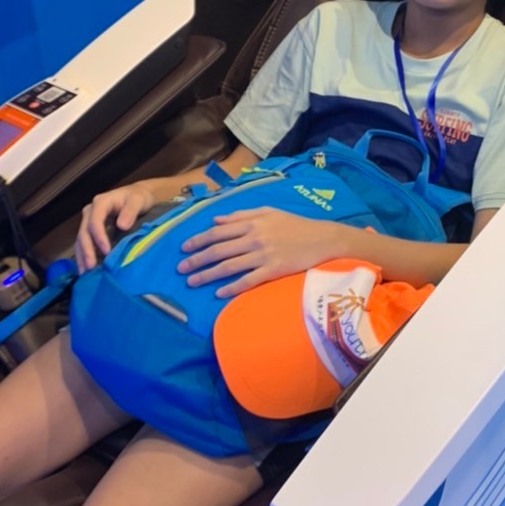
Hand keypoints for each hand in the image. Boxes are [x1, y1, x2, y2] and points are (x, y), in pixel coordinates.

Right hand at [75, 182, 156, 270]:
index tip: (106, 251)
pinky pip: (84, 244)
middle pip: (84, 232)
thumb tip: (122, 226)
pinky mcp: (91, 231)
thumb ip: (130, 211)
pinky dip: (84, 256)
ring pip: (81, 239)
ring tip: (85, 273)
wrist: (137, 196)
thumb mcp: (138, 200)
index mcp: (101, 203)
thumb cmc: (138, 198)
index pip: (95, 221)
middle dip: (87, 250)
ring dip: (82, 256)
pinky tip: (85, 270)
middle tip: (90, 267)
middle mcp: (91, 212)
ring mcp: (89, 221)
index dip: (98, 236)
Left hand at [177, 208, 344, 297]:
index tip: (183, 248)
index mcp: (252, 222)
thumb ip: (241, 215)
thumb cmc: (296, 225)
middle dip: (197, 259)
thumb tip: (216, 220)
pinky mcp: (274, 270)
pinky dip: (232, 287)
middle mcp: (255, 238)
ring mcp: (264, 255)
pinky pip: (248, 280)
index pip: (218, 231)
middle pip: (219, 249)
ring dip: (208, 275)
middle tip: (180, 269)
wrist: (324, 239)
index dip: (199, 240)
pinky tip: (219, 293)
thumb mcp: (269, 212)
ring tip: (192, 282)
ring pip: (229, 266)